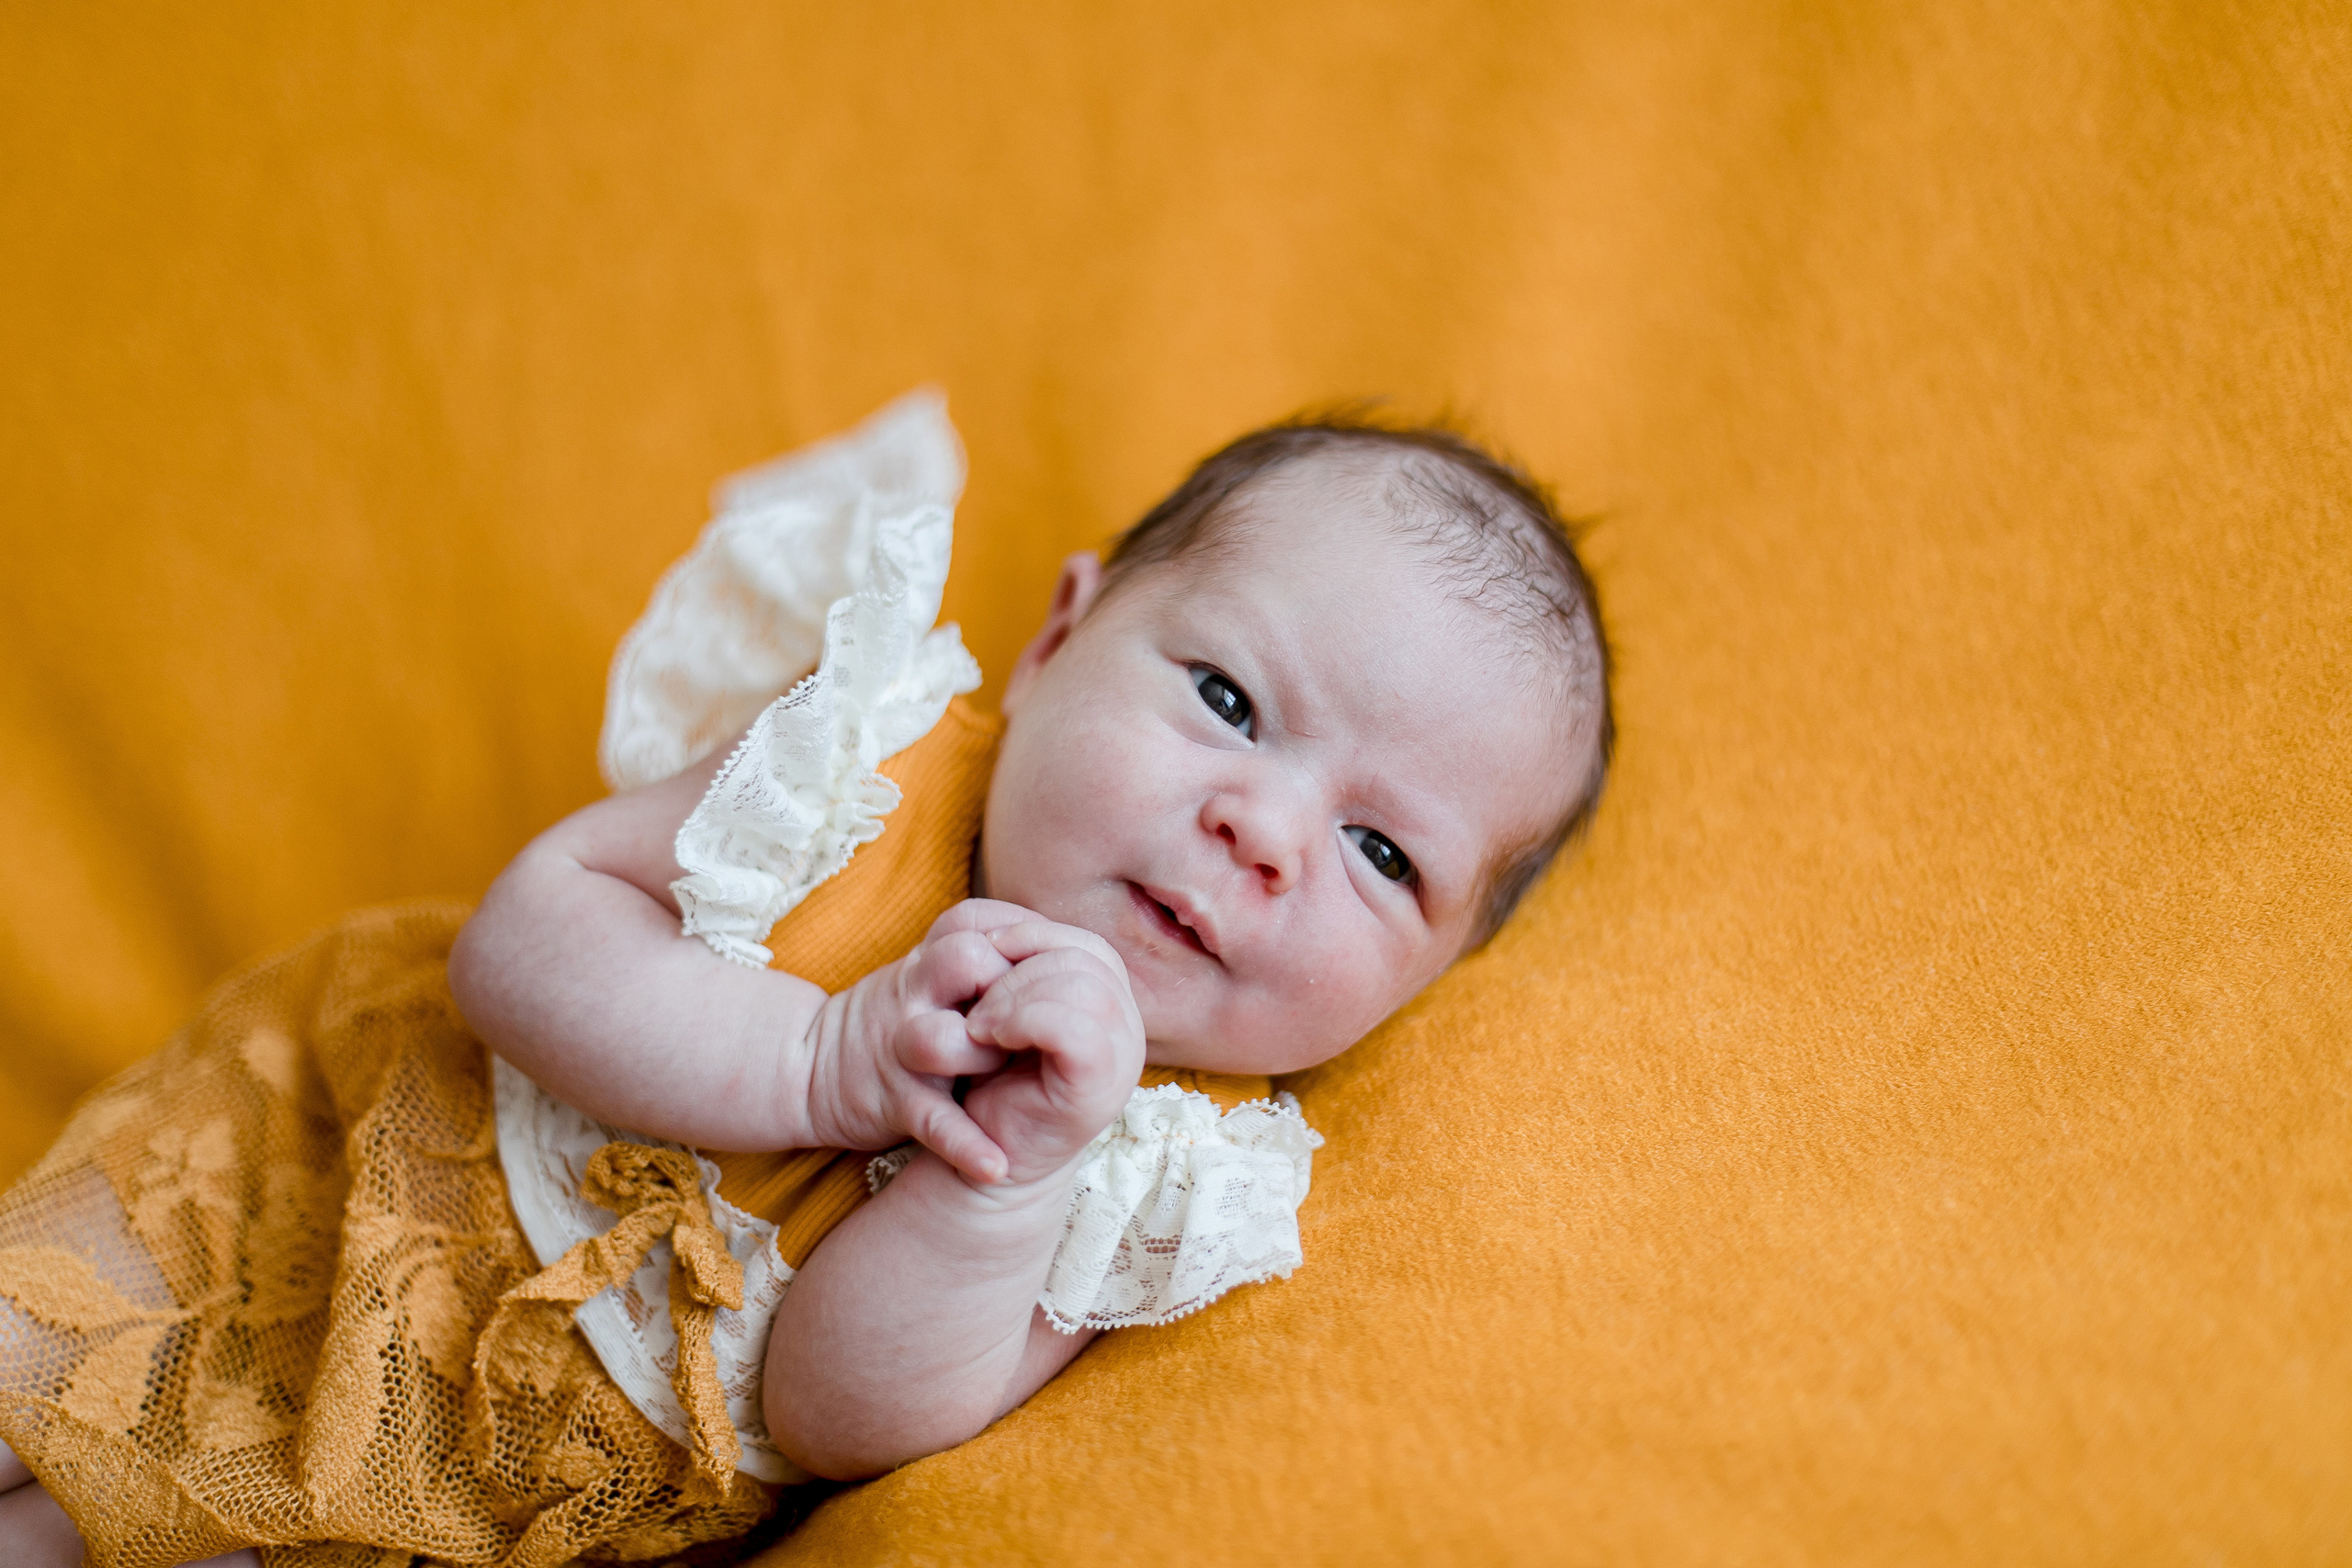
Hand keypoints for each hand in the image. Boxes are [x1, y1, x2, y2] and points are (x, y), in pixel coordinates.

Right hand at [802, 900, 1038, 1182]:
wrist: (808, 1064)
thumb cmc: (898, 1017)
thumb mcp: (930, 971)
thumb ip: (988, 954)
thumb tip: (1070, 952)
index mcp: (928, 959)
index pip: (980, 921)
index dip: (1023, 941)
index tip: (1052, 966)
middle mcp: (913, 992)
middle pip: (966, 958)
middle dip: (1011, 986)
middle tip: (1032, 1014)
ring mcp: (900, 1045)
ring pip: (942, 1038)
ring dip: (984, 1056)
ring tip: (1007, 1068)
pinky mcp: (892, 1100)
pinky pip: (932, 1120)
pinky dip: (965, 1145)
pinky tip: (997, 1165)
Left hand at [957, 918, 1145, 1185]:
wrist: (987, 1163)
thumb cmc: (995, 1083)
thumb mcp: (1012, 1013)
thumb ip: (1027, 972)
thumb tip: (1004, 929)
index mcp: (1113, 1007)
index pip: (1087, 944)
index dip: (1031, 937)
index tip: (985, 960)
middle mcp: (1128, 1031)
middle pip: (1088, 957)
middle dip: (1019, 967)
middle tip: (976, 1005)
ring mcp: (1121, 1062)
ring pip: (1084, 985)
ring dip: (1015, 995)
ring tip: (980, 1026)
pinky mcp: (1099, 1090)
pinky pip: (1074, 1027)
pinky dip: (1024, 1020)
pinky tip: (993, 1038)